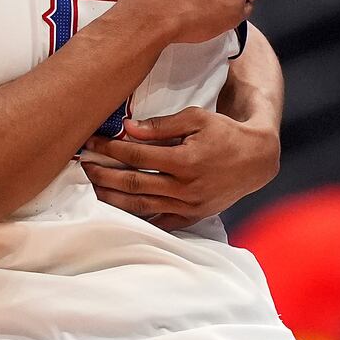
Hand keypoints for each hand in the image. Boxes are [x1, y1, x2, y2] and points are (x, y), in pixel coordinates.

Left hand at [80, 106, 279, 230]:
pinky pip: (158, 221)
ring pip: (140, 205)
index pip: (136, 156)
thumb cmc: (224, 133)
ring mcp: (188, 206)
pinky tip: (118, 208)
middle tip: (84, 166)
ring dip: (112, 197)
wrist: (255, 160)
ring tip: (93, 187)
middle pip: (132, 183)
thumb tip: (128, 128)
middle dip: (103, 174)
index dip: (110, 149)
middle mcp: (185, 187)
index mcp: (185, 161)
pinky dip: (136, 216)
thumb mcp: (197, 118)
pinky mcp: (191, 217)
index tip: (91, 142)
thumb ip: (162, 125)